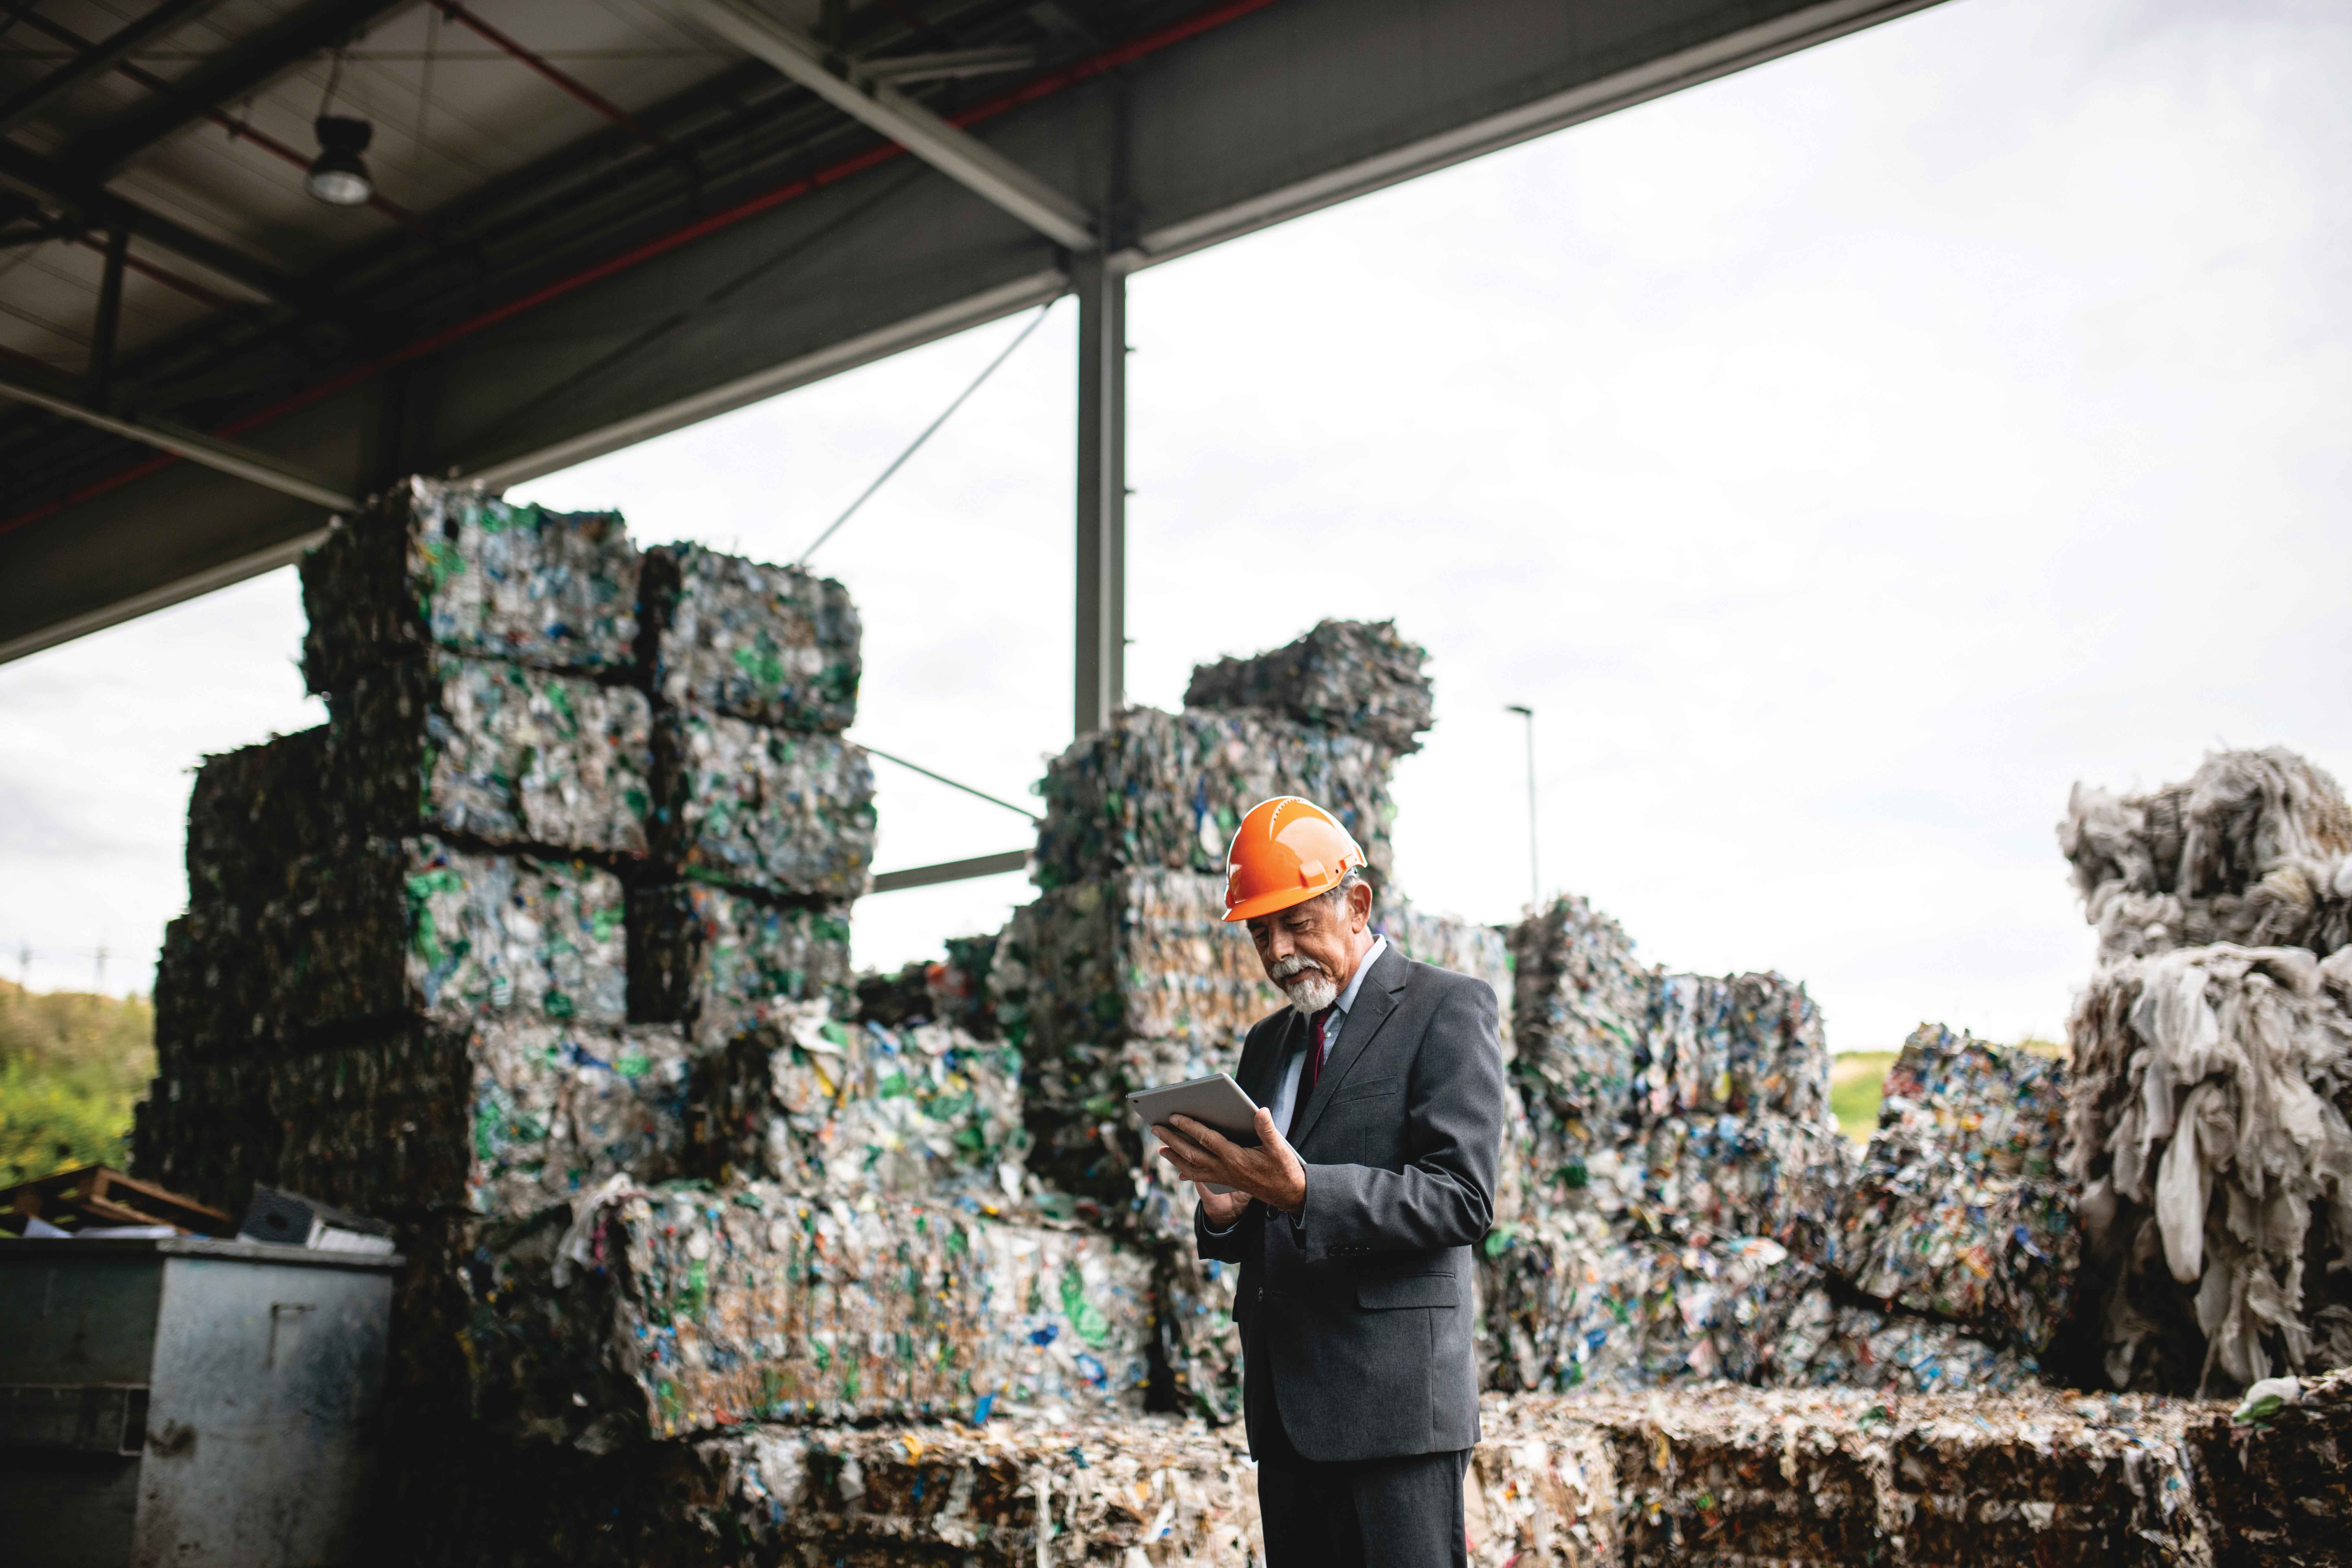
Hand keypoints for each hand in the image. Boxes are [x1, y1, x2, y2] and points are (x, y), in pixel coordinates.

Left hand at [1153, 1108, 1305, 1217]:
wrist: (1288, 1194)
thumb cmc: (1284, 1169)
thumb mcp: (1279, 1147)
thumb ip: (1267, 1129)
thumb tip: (1260, 1110)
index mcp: (1235, 1157)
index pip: (1206, 1139)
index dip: (1189, 1127)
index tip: (1174, 1116)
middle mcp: (1225, 1168)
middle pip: (1192, 1154)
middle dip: (1172, 1140)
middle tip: (1155, 1129)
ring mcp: (1224, 1177)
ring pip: (1192, 1168)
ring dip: (1175, 1157)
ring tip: (1161, 1149)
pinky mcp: (1226, 1182)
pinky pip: (1201, 1178)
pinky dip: (1188, 1173)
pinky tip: (1179, 1171)